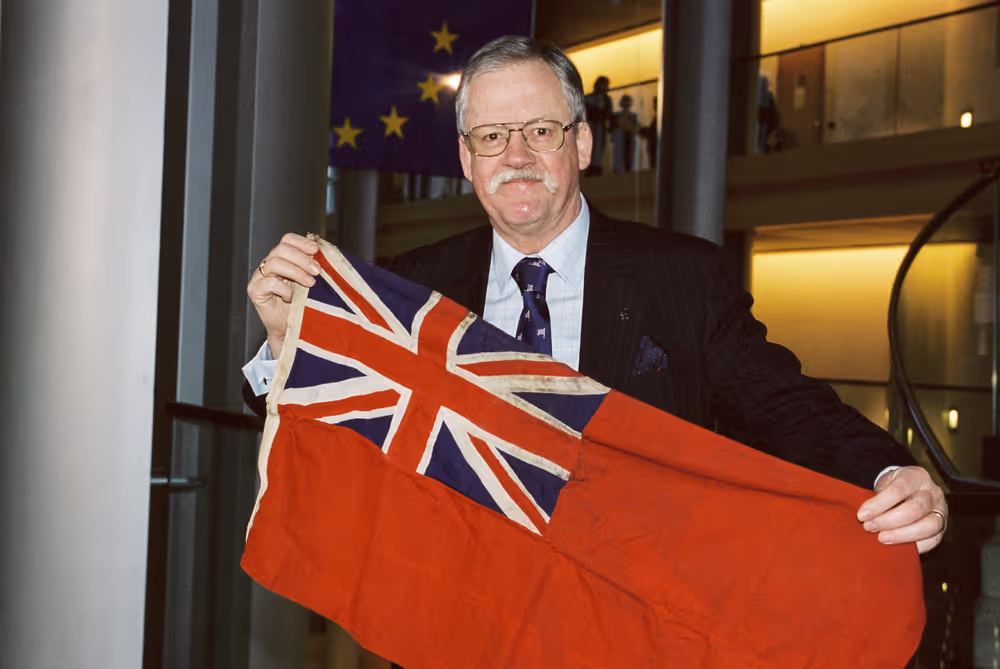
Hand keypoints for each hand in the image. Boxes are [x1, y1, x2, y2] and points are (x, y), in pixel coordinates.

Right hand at [247, 233, 320, 358]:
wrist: (291, 330)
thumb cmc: (302, 306)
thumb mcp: (312, 283)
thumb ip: (314, 268)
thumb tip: (328, 255)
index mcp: (283, 259)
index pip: (288, 240)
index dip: (302, 242)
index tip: (316, 250)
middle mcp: (269, 265)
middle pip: (281, 249)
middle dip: (302, 258)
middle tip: (317, 270)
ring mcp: (260, 277)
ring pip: (275, 263)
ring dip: (296, 272)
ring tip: (310, 283)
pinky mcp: (255, 291)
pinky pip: (269, 283)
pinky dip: (283, 288)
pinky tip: (291, 297)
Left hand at [857, 466, 946, 553]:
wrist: (911, 489)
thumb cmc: (892, 488)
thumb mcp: (884, 484)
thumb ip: (876, 498)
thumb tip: (863, 517)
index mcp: (916, 476)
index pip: (898, 490)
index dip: (878, 505)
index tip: (862, 515)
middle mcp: (932, 491)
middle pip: (915, 509)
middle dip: (888, 521)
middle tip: (869, 527)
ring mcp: (941, 509)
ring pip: (929, 525)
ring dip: (903, 535)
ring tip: (882, 538)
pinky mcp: (943, 526)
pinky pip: (934, 539)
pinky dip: (916, 545)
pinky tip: (899, 548)